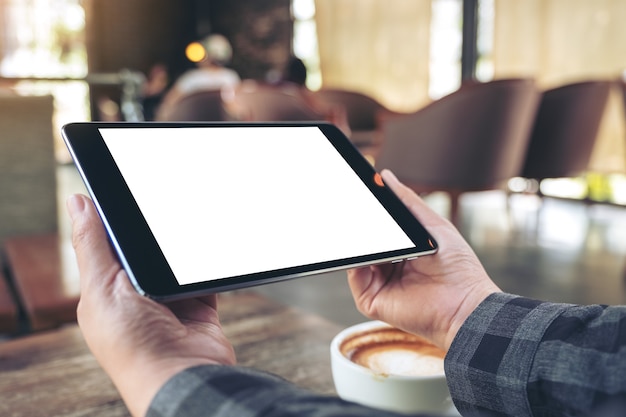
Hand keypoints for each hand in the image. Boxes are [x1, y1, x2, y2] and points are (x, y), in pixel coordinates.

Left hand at [67, 194, 235, 416]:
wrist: (183, 377)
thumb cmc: (134, 344)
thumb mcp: (104, 288)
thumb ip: (93, 245)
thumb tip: (78, 202)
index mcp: (106, 292)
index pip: (108, 245)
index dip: (114, 219)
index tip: (126, 191)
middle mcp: (137, 298)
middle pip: (145, 252)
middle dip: (152, 233)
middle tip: (161, 205)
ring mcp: (170, 304)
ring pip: (176, 262)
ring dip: (181, 250)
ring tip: (185, 226)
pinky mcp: (199, 307)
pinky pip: (203, 277)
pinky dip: (206, 265)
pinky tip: (207, 251)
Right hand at [348, 170, 500, 350]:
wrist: (465, 305)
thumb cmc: (458, 268)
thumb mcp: (433, 225)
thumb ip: (408, 201)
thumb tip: (385, 176)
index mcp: (402, 251)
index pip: (378, 229)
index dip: (368, 214)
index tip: (357, 192)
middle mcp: (388, 267)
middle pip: (365, 242)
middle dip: (357, 225)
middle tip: (348, 203)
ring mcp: (379, 284)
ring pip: (357, 257)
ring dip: (357, 241)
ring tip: (357, 223)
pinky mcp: (372, 300)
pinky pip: (355, 276)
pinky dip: (354, 261)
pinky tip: (364, 249)